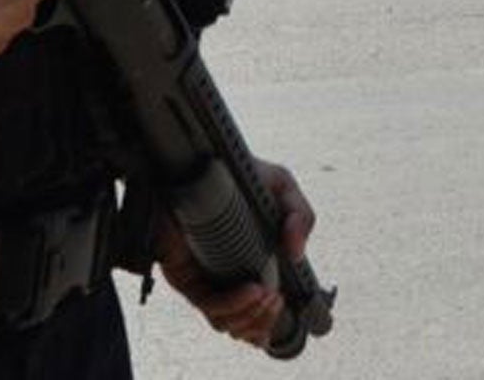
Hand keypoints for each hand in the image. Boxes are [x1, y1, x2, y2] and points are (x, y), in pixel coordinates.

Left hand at [156, 158, 315, 348]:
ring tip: (269, 295)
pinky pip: (207, 302)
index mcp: (246, 268)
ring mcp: (202, 279)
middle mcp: (222, 279)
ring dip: (252, 317)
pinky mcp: (182, 273)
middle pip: (241, 327)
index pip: (255, 316)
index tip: (288, 310)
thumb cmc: (243, 175)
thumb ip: (301, 217)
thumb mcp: (283, 190)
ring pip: (225, 322)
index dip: (269, 325)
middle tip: (278, 298)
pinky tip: (252, 290)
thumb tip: (296, 253)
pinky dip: (234, 303)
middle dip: (265, 321)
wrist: (204, 157)